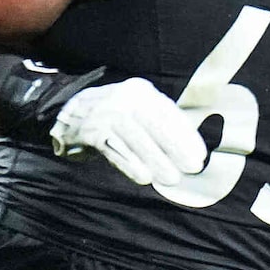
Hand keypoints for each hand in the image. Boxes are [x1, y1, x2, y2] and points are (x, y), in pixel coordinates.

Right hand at [52, 76, 211, 192]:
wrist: (69, 114)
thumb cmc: (116, 117)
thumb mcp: (139, 110)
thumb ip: (163, 124)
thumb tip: (192, 150)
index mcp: (141, 91)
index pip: (168, 113)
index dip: (186, 136)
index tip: (200, 155)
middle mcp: (123, 98)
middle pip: (153, 124)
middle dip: (175, 148)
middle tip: (192, 168)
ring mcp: (104, 112)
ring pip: (135, 138)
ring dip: (155, 160)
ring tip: (171, 178)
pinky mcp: (89, 130)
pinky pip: (113, 149)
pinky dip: (130, 164)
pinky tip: (144, 177)